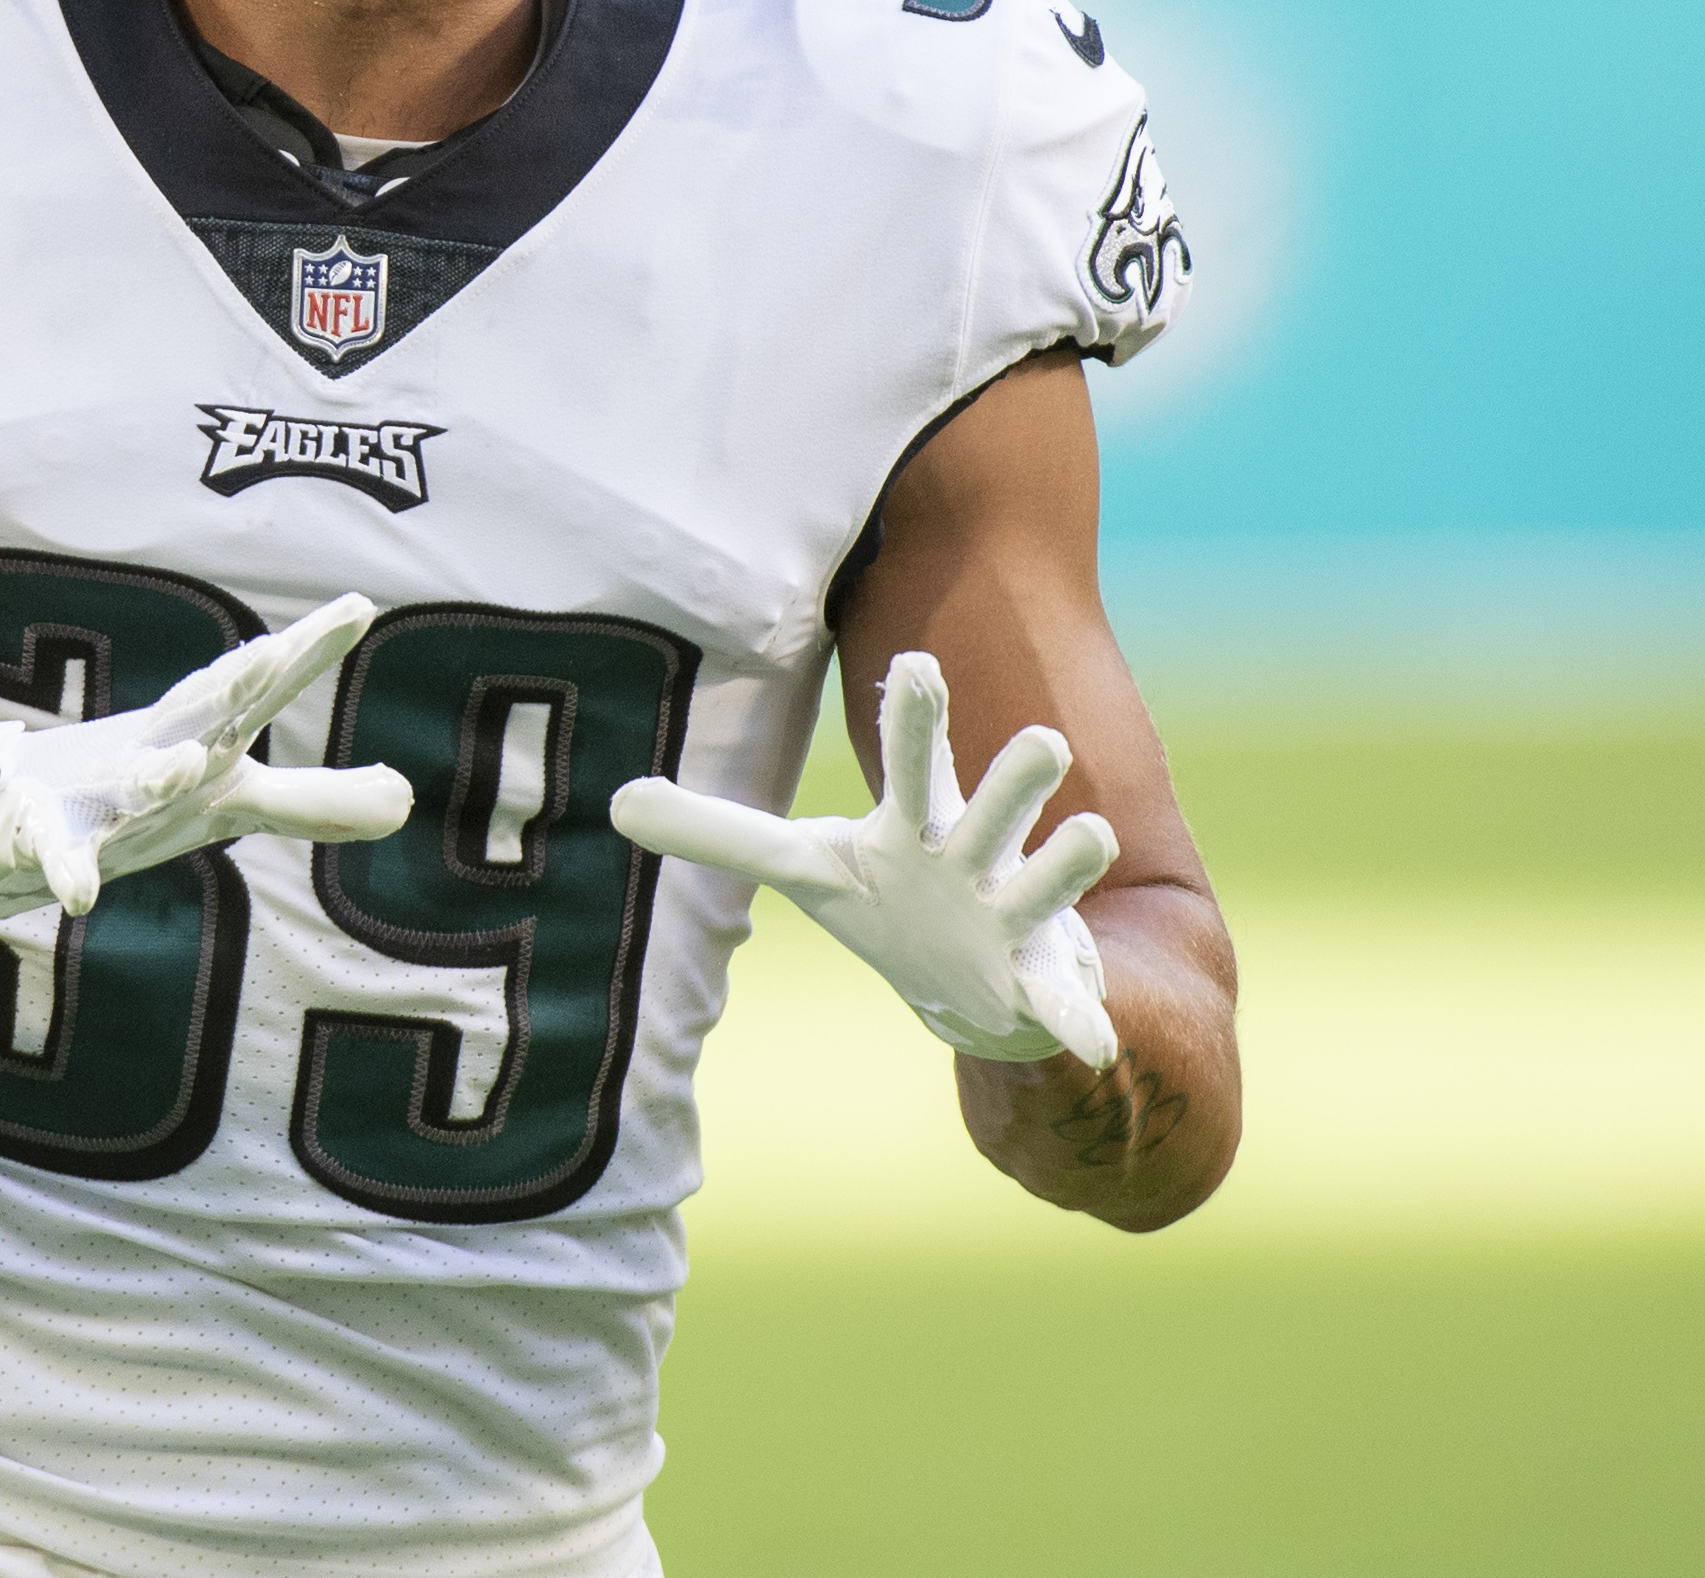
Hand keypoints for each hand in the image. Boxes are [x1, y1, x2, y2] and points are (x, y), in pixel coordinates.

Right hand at [0, 592, 410, 918]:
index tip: (359, 607)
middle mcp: (155, 750)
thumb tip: (406, 800)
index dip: (309, 651)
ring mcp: (98, 792)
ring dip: (156, 774)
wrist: (10, 812)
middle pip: (201, 713)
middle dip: (236, 682)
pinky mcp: (48, 838)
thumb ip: (317, 801)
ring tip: (186, 767)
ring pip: (131, 782)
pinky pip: (62, 859)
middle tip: (275, 653)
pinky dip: (71, 873)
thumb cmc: (139, 792)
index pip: (264, 687)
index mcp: (202, 736)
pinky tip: (83, 898)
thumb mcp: (233, 800)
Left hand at [610, 651, 1118, 1068]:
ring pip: (1047, 886)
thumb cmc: (890, 897)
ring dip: (1067, 865)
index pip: (913, 760)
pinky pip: (1067, 1007)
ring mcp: (1015, 920)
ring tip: (1090, 838)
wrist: (975, 983)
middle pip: (995, 808)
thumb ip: (718, 834)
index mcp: (917, 826)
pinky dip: (1080, 1024)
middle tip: (1042, 739)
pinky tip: (1088, 1040)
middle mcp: (975, 858)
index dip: (914, 716)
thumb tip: (614, 800)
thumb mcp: (805, 867)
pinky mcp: (1040, 986)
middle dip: (1017, 777)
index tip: (915, 663)